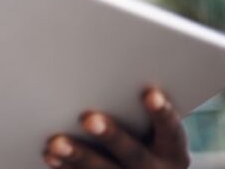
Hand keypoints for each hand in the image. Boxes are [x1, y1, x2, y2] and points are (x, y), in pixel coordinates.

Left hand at [42, 87, 190, 168]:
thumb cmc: (143, 131)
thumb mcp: (152, 126)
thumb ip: (134, 105)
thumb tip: (109, 66)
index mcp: (172, 150)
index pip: (171, 130)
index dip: (161, 112)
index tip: (149, 92)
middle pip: (134, 153)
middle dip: (111, 136)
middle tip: (88, 118)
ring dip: (79, 155)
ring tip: (56, 142)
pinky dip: (67, 167)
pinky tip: (51, 155)